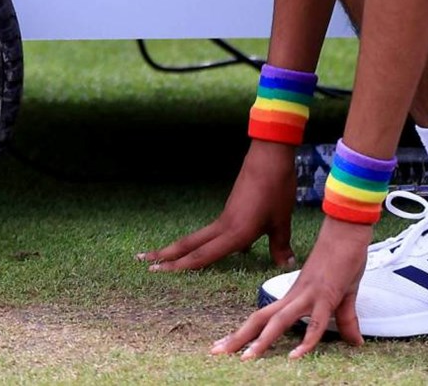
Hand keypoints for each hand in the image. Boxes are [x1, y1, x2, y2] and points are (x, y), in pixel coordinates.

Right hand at [139, 140, 298, 271]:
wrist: (269, 157)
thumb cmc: (275, 189)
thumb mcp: (281, 221)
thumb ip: (280, 246)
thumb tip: (286, 265)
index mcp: (235, 233)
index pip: (203, 256)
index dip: (180, 266)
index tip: (158, 270)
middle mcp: (225, 226)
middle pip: (190, 244)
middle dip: (166, 254)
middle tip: (142, 260)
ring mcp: (226, 216)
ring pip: (199, 237)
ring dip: (182, 248)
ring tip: (164, 255)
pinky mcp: (231, 208)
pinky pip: (214, 231)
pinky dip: (204, 243)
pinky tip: (212, 249)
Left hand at [213, 216, 371, 359]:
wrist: (347, 230)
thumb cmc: (343, 257)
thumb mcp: (342, 295)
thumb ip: (345, 320)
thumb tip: (355, 341)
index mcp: (293, 296)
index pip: (262, 317)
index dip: (243, 331)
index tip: (225, 345)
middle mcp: (295, 296)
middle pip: (260, 320)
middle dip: (238, 337)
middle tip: (215, 352)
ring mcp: (308, 295)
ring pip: (279, 321)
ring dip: (262, 341)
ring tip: (246, 358)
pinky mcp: (326, 295)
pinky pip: (315, 323)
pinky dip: (305, 341)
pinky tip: (295, 357)